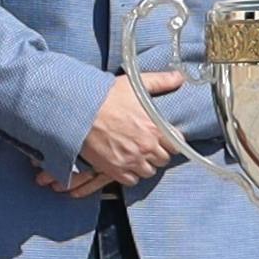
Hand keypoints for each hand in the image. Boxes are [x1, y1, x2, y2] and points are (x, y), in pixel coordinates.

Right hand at [68, 72, 182, 193]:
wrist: (79, 110)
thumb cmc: (106, 96)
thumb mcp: (135, 85)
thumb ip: (161, 82)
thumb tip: (179, 77)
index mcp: (155, 127)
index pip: (176, 145)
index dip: (170, 141)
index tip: (162, 138)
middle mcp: (146, 146)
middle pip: (163, 160)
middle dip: (157, 153)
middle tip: (147, 145)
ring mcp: (131, 160)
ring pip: (148, 172)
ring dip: (144, 164)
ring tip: (135, 154)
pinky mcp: (115, 169)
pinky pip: (131, 180)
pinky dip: (130, 174)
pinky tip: (125, 163)